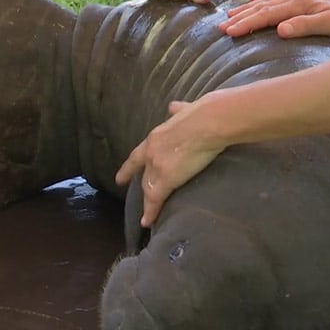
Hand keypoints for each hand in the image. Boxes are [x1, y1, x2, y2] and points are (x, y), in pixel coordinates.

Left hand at [115, 99, 225, 226]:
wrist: (208, 122)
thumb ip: (178, 111)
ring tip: (145, 215)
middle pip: (143, 175)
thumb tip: (174, 107)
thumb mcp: (184, 110)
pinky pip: (155, 200)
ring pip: (148, 189)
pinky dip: (150, 212)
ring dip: (146, 203)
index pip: (137, 156)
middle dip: (139, 186)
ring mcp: (157, 167)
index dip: (129, 168)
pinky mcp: (166, 179)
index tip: (120, 179)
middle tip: (135, 200)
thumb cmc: (202, 114)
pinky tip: (147, 222)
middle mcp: (151, 153)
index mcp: (155, 137)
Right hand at [220, 0, 329, 38]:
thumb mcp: (329, 25)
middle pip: (262, 7)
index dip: (246, 24)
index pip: (266, 15)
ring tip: (230, 14)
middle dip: (240, 17)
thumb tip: (279, 30)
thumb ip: (304, 26)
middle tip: (221, 27)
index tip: (229, 32)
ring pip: (266, 1)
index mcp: (298, 5)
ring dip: (247, 8)